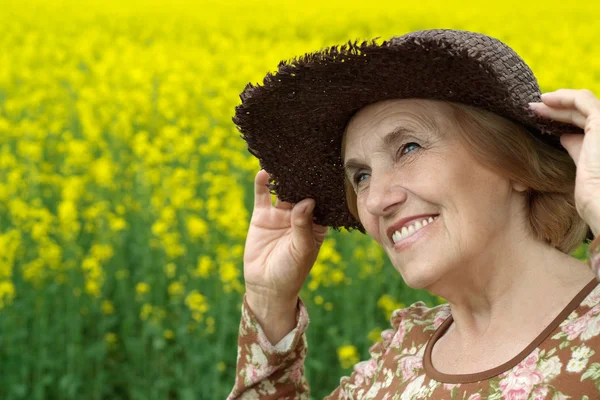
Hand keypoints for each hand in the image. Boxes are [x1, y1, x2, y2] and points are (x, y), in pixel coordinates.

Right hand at [243, 169, 327, 303]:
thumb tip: (307, 201)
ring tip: (284, 158)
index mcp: (316, 224)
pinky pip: (263, 196)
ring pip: (283, 191)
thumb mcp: (302, 251)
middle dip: (304, 176)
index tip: (327, 168)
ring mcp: (280, 214)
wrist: (266, 286)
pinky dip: (262, 183)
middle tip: (306, 155)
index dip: (324, 187)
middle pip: (302, 191)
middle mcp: (300, 216)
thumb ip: (303, 226)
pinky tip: (264, 171)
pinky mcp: (262, 216)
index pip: (322, 201)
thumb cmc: (291, 272)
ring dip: (283, 176)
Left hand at [529, 89, 599, 235]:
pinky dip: (564, 97)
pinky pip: (582, 101)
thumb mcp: (582, 167)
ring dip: (557, 102)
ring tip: (534, 105)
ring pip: (582, 104)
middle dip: (556, 110)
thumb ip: (576, 149)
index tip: (540, 119)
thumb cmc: (592, 198)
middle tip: (532, 110)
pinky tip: (545, 101)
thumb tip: (564, 137)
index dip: (563, 119)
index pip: (586, 124)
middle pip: (582, 113)